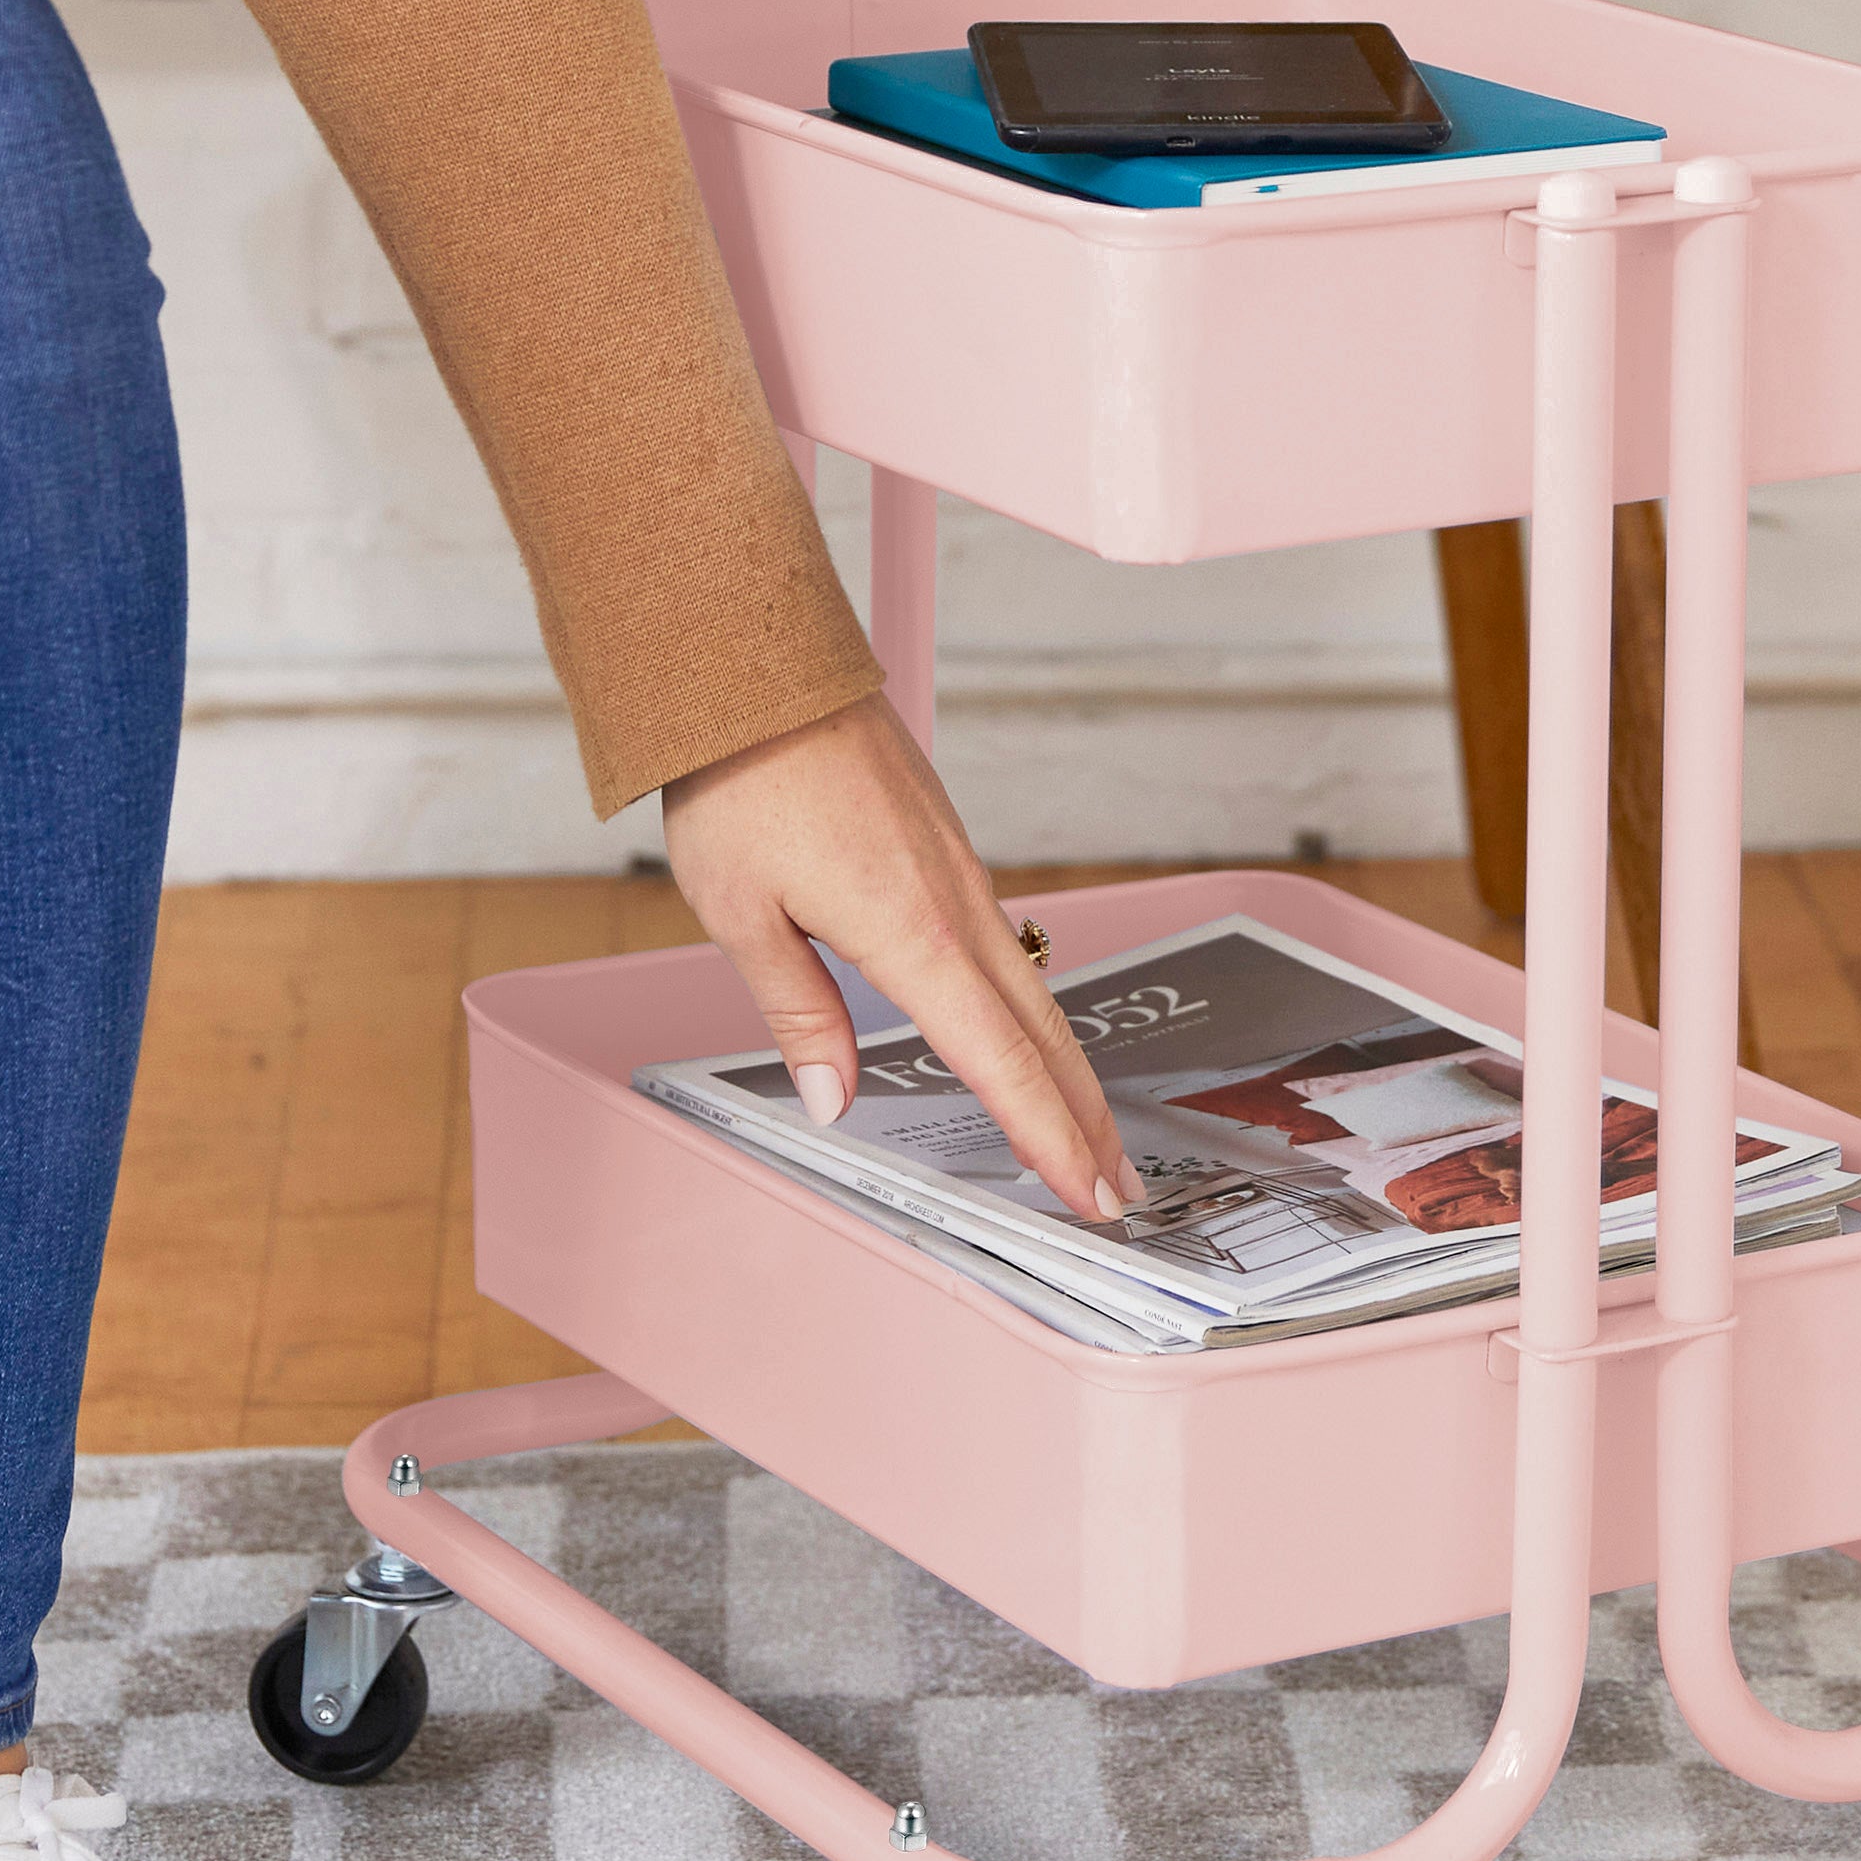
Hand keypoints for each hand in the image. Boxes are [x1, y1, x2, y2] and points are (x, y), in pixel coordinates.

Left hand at [664, 692, 1135, 1223]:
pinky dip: (1030, 1009)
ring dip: (1066, 1068)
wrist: (757, 665)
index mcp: (911, 932)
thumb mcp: (742, 914)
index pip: (998, 1059)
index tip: (1087, 1196)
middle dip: (1086, 1118)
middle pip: (1042, 1033)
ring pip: (1032, 988)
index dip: (1047, 1135)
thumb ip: (797, 1013)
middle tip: (1120, 1192)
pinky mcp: (944, 846)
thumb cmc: (740, 780)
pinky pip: (1005, 945)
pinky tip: (1022, 1031)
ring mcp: (958, 870)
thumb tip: (833, 1098)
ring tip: (1087, 1130)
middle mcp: (956, 903)